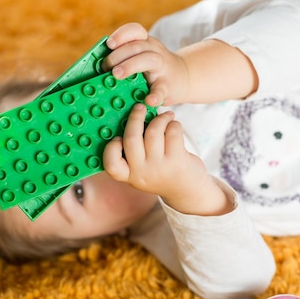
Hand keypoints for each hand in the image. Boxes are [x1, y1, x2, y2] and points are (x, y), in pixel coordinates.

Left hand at [103, 23, 188, 106]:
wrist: (184, 78)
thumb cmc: (153, 70)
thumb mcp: (140, 57)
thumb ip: (123, 58)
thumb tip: (93, 67)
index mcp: (145, 43)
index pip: (135, 30)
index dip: (122, 35)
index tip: (109, 44)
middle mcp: (154, 52)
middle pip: (137, 45)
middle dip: (119, 54)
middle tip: (106, 67)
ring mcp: (162, 68)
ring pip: (149, 59)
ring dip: (130, 65)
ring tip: (116, 75)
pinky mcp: (168, 86)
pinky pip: (161, 89)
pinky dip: (155, 95)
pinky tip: (148, 101)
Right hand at [103, 104, 233, 215]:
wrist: (188, 191)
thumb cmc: (162, 173)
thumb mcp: (142, 171)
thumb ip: (134, 152)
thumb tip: (133, 117)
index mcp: (129, 176)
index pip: (111, 165)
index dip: (112, 148)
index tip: (118, 137)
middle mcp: (142, 173)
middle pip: (132, 139)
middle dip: (135, 118)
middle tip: (141, 107)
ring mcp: (160, 168)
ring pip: (154, 132)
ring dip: (160, 118)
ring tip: (166, 116)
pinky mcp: (177, 161)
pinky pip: (172, 132)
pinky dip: (173, 124)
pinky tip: (174, 125)